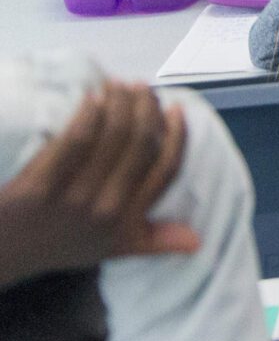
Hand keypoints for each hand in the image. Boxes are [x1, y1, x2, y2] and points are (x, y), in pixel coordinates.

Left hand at [0, 82, 197, 288]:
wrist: (4, 254)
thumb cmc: (60, 247)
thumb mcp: (112, 250)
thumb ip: (155, 241)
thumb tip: (197, 240)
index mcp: (128, 220)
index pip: (165, 170)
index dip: (176, 135)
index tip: (176, 109)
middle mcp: (106, 209)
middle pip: (140, 145)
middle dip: (146, 108)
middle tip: (143, 88)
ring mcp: (72, 198)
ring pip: (110, 137)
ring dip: (119, 103)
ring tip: (119, 85)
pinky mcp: (41, 187)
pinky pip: (73, 141)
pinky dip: (87, 114)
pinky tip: (92, 97)